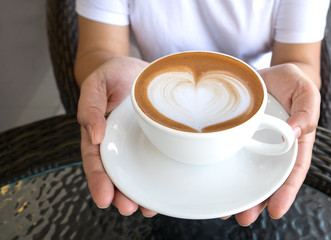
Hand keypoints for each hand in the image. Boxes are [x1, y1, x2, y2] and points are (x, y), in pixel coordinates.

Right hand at [77, 56, 156, 216]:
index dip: (98, 181)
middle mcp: (118, 143)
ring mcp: (138, 143)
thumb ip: (90, 106)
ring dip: (141, 192)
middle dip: (121, 194)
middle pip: (117, 174)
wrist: (136, 68)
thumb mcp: (97, 83)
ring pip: (137, 172)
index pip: (95, 161)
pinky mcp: (157, 139)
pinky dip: (160, 176)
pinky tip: (166, 189)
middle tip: (129, 208)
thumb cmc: (112, 74)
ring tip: (147, 208)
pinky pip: (157, 158)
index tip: (104, 198)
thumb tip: (94, 135)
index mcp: (99, 133)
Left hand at [232, 63, 320, 224]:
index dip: (285, 192)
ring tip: (224, 211)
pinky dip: (221, 167)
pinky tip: (211, 179)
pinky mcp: (235, 134)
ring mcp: (253, 142)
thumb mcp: (306, 92)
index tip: (276, 211)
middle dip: (256, 202)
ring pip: (246, 172)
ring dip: (236, 192)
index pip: (292, 172)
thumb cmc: (293, 84)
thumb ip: (306, 112)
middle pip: (266, 180)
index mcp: (294, 143)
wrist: (270, 74)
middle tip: (244, 218)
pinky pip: (229, 152)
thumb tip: (293, 133)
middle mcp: (272, 148)